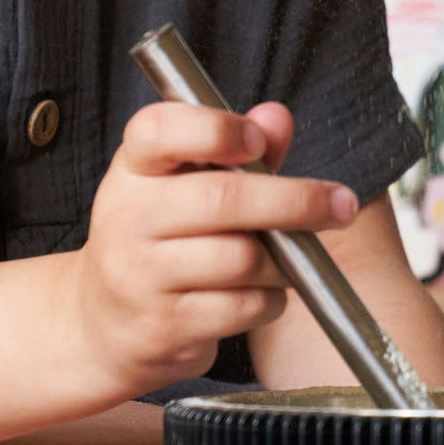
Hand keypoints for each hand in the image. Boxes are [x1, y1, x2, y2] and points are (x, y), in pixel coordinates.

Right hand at [70, 102, 356, 396]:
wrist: (101, 324)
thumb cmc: (159, 241)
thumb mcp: (183, 186)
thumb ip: (233, 150)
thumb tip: (276, 117)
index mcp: (132, 171)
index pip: (157, 131)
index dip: (214, 128)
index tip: (257, 140)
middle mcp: (127, 219)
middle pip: (223, 199)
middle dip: (295, 201)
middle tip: (342, 203)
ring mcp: (140, 276)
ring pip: (242, 259)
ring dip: (286, 259)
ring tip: (294, 257)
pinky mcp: (163, 326)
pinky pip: (243, 307)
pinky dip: (271, 299)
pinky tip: (265, 292)